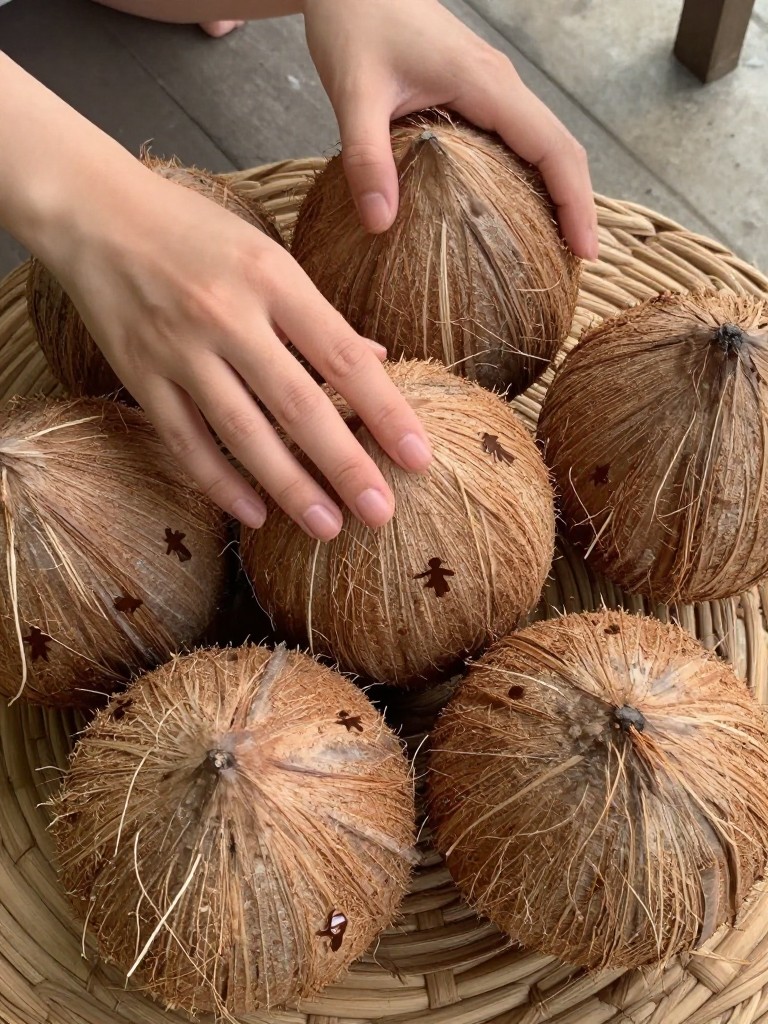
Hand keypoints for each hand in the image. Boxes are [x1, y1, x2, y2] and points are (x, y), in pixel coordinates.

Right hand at [53, 164, 432, 538]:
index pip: (343, 357)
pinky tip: (254, 514)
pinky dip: (219, 482)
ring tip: (327, 527)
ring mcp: (179, 351)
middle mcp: (227, 317)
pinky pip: (184, 442)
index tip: (419, 458)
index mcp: (272, 279)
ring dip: (289, 486)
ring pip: (242, 433)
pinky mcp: (140, 377)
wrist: (94, 215)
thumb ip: (319, 314)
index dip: (386, 412)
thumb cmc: (195, 232)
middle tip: (381, 514)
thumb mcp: (268, 254)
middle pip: (298, 405)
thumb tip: (377, 359)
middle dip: (345, 466)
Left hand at [304, 0, 597, 258]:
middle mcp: (501, 86)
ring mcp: (491, 89)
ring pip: (543, 145)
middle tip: (574, 267)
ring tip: (553, 250)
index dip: (576, 202)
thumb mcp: (353, 92)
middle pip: (562, 150)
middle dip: (577, 207)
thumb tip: (380, 224)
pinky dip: (529, 179)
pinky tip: (512, 216)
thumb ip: (366, 157)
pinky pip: (517, 141)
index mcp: (486, 84)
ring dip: (557, 194)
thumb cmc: (353, 23)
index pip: (554, 148)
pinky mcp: (475, 93)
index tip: (585, 253)